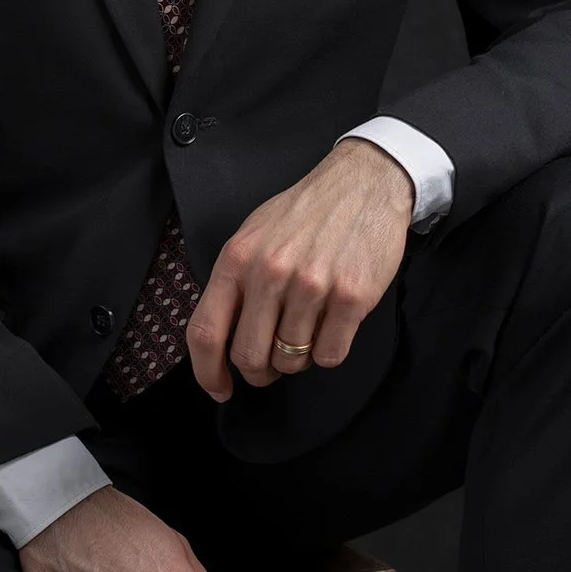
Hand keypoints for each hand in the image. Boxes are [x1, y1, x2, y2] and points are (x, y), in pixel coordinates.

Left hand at [186, 138, 414, 399]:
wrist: (364, 182)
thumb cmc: (306, 212)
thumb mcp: (254, 235)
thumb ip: (235, 281)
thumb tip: (222, 337)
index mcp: (237, 259)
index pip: (206, 332)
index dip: (207, 371)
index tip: (219, 389)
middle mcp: (270, 273)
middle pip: (249, 356)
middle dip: (260, 371)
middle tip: (273, 361)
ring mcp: (312, 285)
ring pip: (291, 360)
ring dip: (298, 357)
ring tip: (308, 327)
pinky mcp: (351, 296)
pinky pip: (329, 355)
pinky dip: (328, 350)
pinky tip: (332, 324)